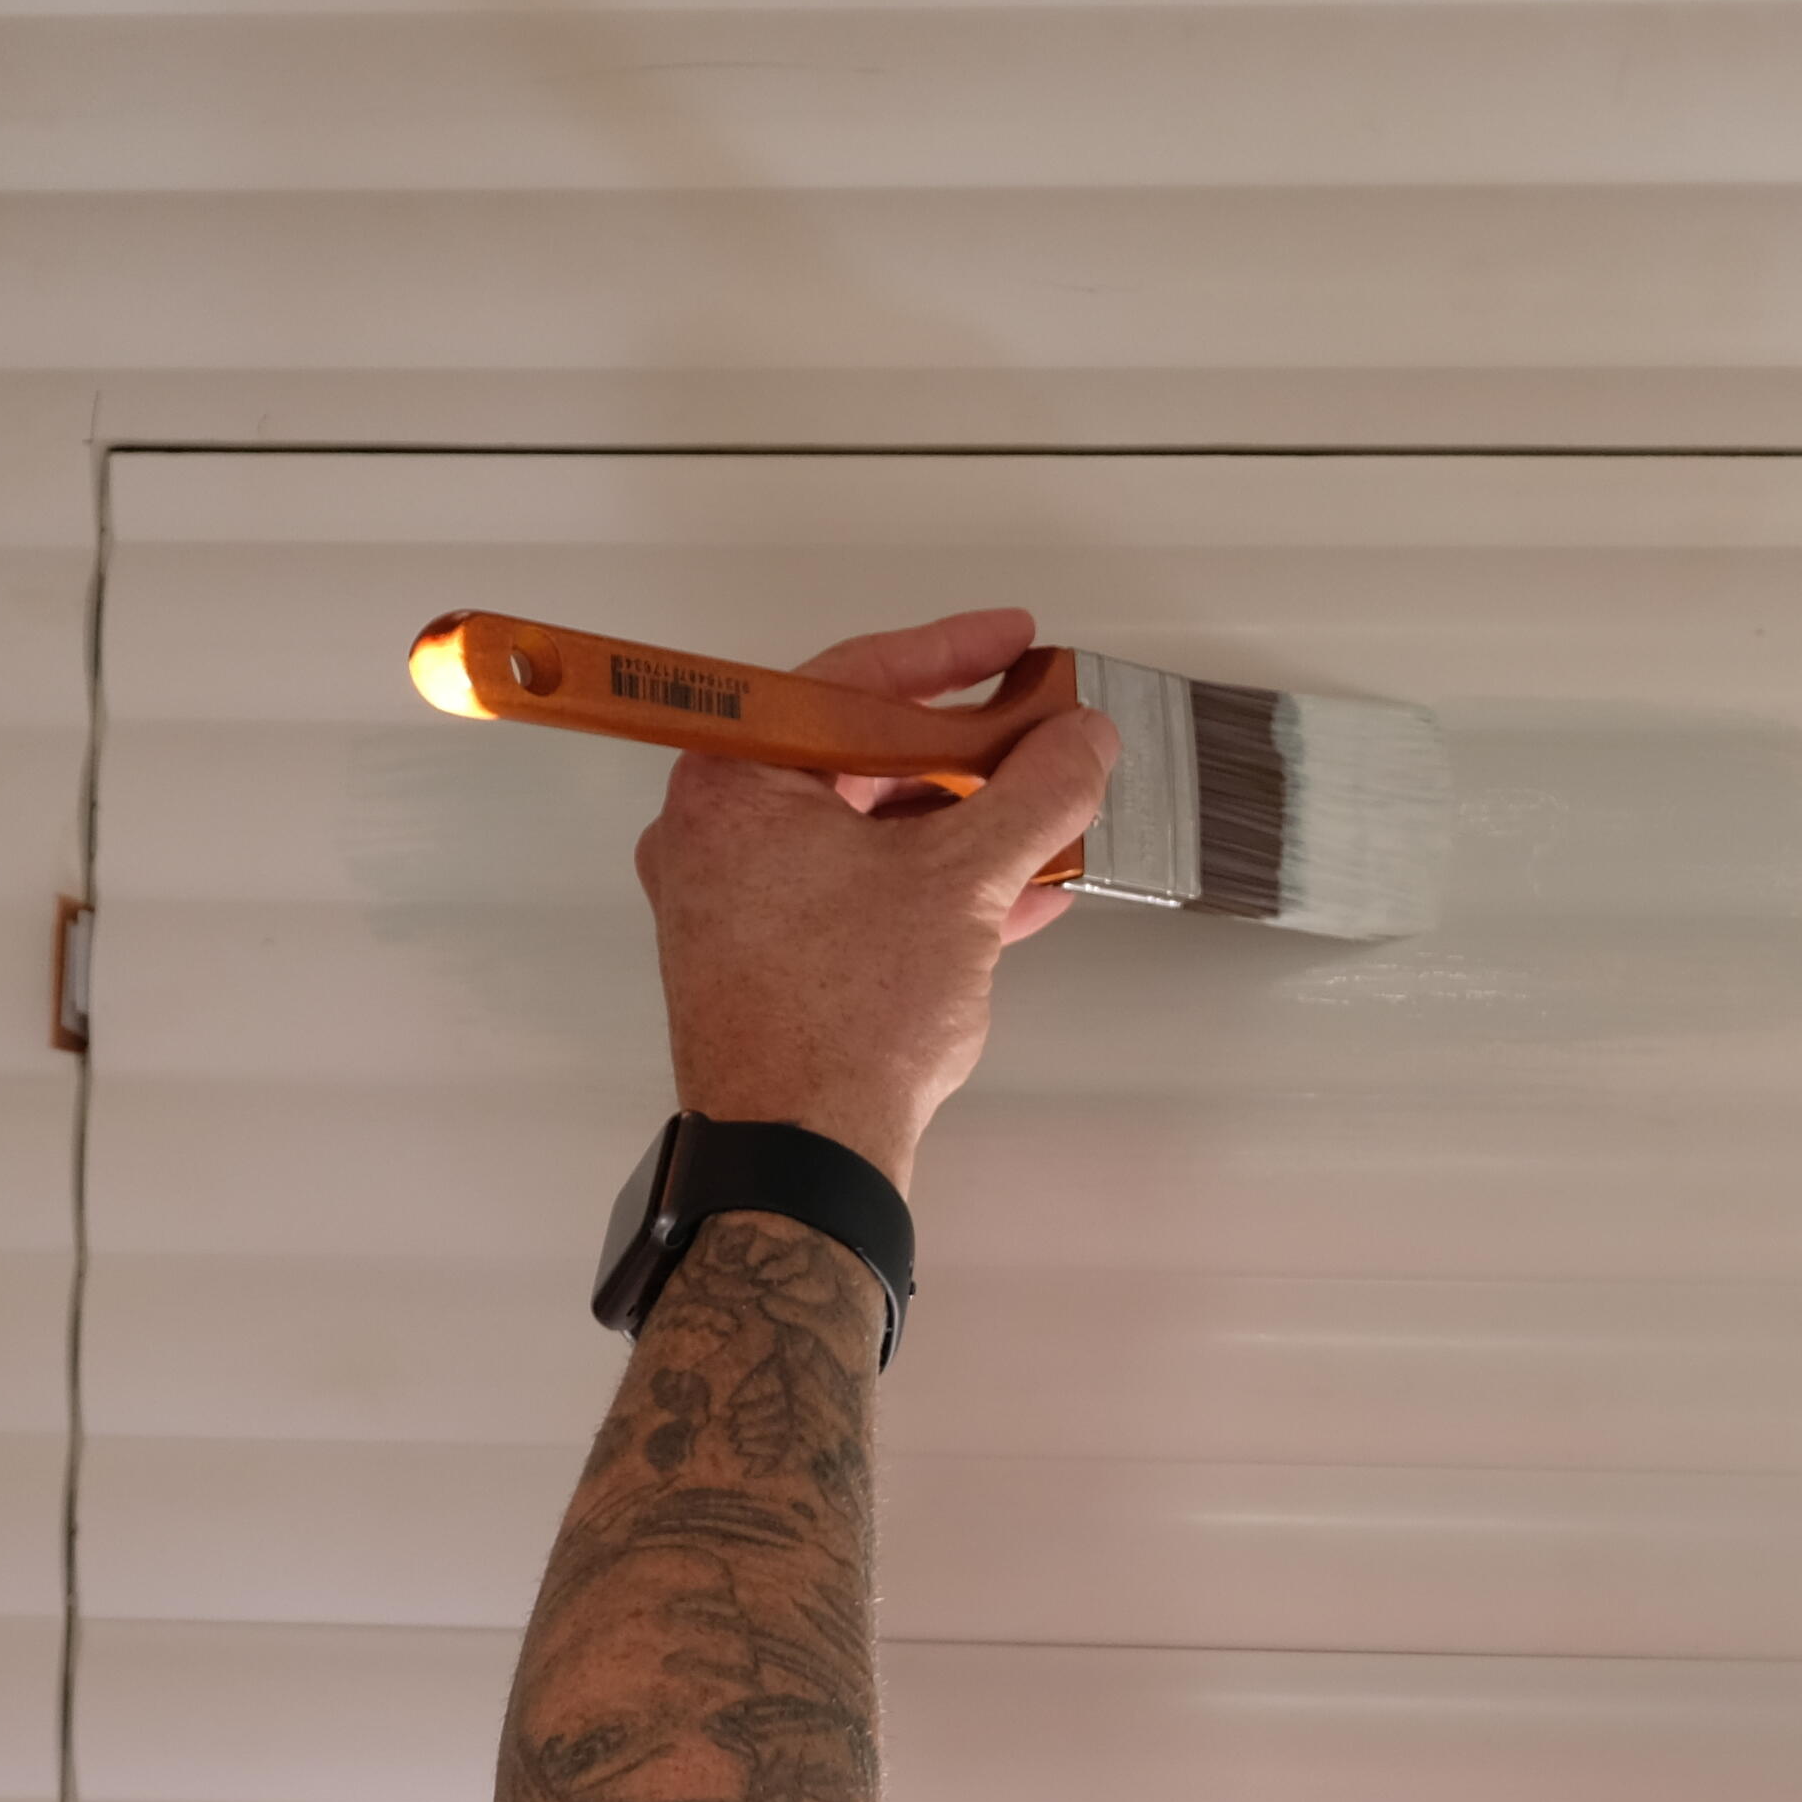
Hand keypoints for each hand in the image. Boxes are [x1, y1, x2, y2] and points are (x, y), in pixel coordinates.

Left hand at [638, 610, 1111, 1191]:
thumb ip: (1035, 794)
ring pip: (864, 833)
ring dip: (960, 825)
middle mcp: (714, 834)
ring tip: (1049, 817)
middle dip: (965, 756)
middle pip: (857, 758)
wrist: (800, 1158)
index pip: (849, 682)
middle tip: (1042, 735)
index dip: (949, 656)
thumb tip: (1087, 736)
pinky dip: (930, 885)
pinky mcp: (765, 966)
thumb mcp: (964, 881)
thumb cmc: (851, 1011)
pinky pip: (856, 895)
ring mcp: (735, 905)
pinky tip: (1019, 893)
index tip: (1019, 643)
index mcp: (733, 783)